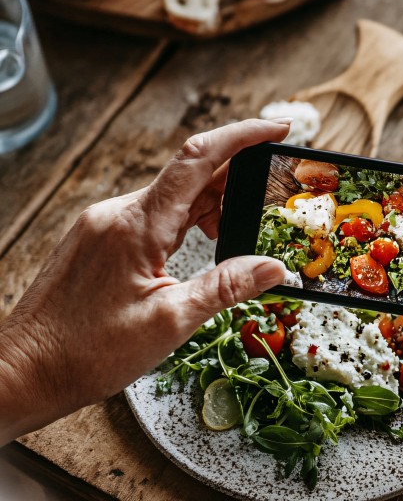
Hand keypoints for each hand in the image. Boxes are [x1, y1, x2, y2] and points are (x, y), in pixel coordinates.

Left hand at [0, 119, 290, 444]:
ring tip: (232, 239)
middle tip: (269, 201)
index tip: (278, 128)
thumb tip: (273, 267)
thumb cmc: (84, 354)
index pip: (199, 158)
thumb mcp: (169, 323)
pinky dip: (185, 221)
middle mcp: (119, 213)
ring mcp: (106, 223)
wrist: (20, 372)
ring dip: (211, 207)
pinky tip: (198, 247)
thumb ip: (226, 287)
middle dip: (236, 182)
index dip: (243, 135)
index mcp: (138, 225)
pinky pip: (154, 214)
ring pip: (174, 197)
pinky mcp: (99, 238)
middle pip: (191, 176)